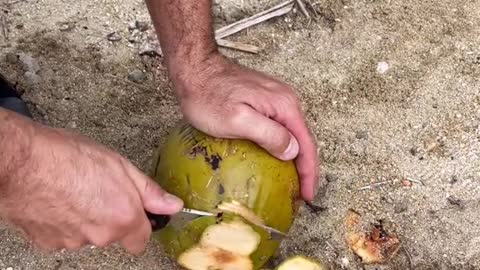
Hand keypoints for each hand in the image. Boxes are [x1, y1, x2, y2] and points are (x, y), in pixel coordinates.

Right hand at [0, 119, 182, 253]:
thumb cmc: (68, 157)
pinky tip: (58, 198)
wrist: (22, 162)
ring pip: (88, 234)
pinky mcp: (47, 241)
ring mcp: (72, 241)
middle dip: (111, 216)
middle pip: (114, 234)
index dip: (141, 224)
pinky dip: (63, 220)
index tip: (136, 212)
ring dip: (86, 217)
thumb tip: (172, 206)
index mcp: (123, 218)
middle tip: (99, 188)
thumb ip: (149, 192)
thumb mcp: (120, 166)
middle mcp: (100, 236)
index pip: (142, 239)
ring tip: (74, 189)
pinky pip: (63, 234)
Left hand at [170, 53, 318, 200]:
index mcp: (284, 106)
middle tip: (301, 194)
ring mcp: (275, 98)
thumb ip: (269, 134)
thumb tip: (293, 151)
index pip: (306, 144)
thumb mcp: (237, 120)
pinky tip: (276, 157)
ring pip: (292, 134)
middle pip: (303, 139)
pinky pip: (280, 127)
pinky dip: (282, 145)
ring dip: (295, 158)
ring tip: (292, 181)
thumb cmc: (209, 96)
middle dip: (305, 167)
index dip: (309, 172)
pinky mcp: (263, 100)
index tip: (307, 195)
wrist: (195, 69)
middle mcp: (286, 100)